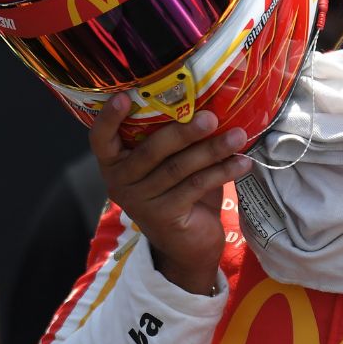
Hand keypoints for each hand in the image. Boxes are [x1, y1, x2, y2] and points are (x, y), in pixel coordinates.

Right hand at [89, 94, 252, 294]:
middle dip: (183, 131)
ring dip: (212, 149)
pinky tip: (242, 162)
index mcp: (115, 162)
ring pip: (178, 168)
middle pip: (151, 150)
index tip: (124, 97)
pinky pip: (195, 186)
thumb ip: (174, 139)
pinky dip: (222, 171)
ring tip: (238, 136)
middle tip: (211, 117)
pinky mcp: (164, 216)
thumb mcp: (170, 163)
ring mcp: (140, 201)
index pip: (100, 138)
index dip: (109, 118)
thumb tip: (209, 101)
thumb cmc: (179, 192)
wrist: (187, 246)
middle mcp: (120, 181)